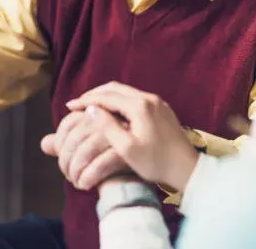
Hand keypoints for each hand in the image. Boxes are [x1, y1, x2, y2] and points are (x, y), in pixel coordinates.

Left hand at [40, 110, 127, 189]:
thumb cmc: (114, 156)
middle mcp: (107, 117)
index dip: (60, 143)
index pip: (68, 123)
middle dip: (65, 160)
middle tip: (67, 175)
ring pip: (84, 151)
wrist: (143, 168)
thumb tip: (44, 144)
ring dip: (75, 170)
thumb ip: (66, 144)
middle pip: (74, 138)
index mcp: (98, 112)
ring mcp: (117, 132)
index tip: (62, 159)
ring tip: (75, 181)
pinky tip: (85, 185)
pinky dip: (88, 177)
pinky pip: (99, 164)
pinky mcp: (126, 151)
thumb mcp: (88, 148)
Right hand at [66, 82, 198, 191]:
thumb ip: (107, 127)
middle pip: (115, 88)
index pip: (106, 96)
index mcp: (139, 106)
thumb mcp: (127, 148)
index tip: (69, 106)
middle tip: (77, 104)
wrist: (186, 167)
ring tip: (90, 107)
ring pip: (125, 92)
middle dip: (94, 94)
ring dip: (106, 96)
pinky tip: (111, 112)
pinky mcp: (161, 108)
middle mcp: (148, 98)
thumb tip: (91, 110)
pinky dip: (118, 101)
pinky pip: (134, 98)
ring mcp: (157, 102)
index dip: (86, 100)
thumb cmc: (156, 162)